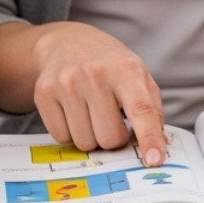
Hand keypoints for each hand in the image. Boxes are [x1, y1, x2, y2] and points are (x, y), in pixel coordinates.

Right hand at [31, 23, 168, 166]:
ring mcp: (66, 83)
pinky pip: (61, 137)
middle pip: (110, 138)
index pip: (141, 110)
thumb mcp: (138, 75)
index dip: (149, 138)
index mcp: (125, 69)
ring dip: (91, 136)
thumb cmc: (109, 64)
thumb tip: (160, 145)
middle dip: (114, 137)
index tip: (155, 160)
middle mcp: (95, 74)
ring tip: (91, 111)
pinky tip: (73, 110)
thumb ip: (152, 109)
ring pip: (84, 142)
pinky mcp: (43, 93)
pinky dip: (69, 132)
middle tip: (111, 118)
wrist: (66, 42)